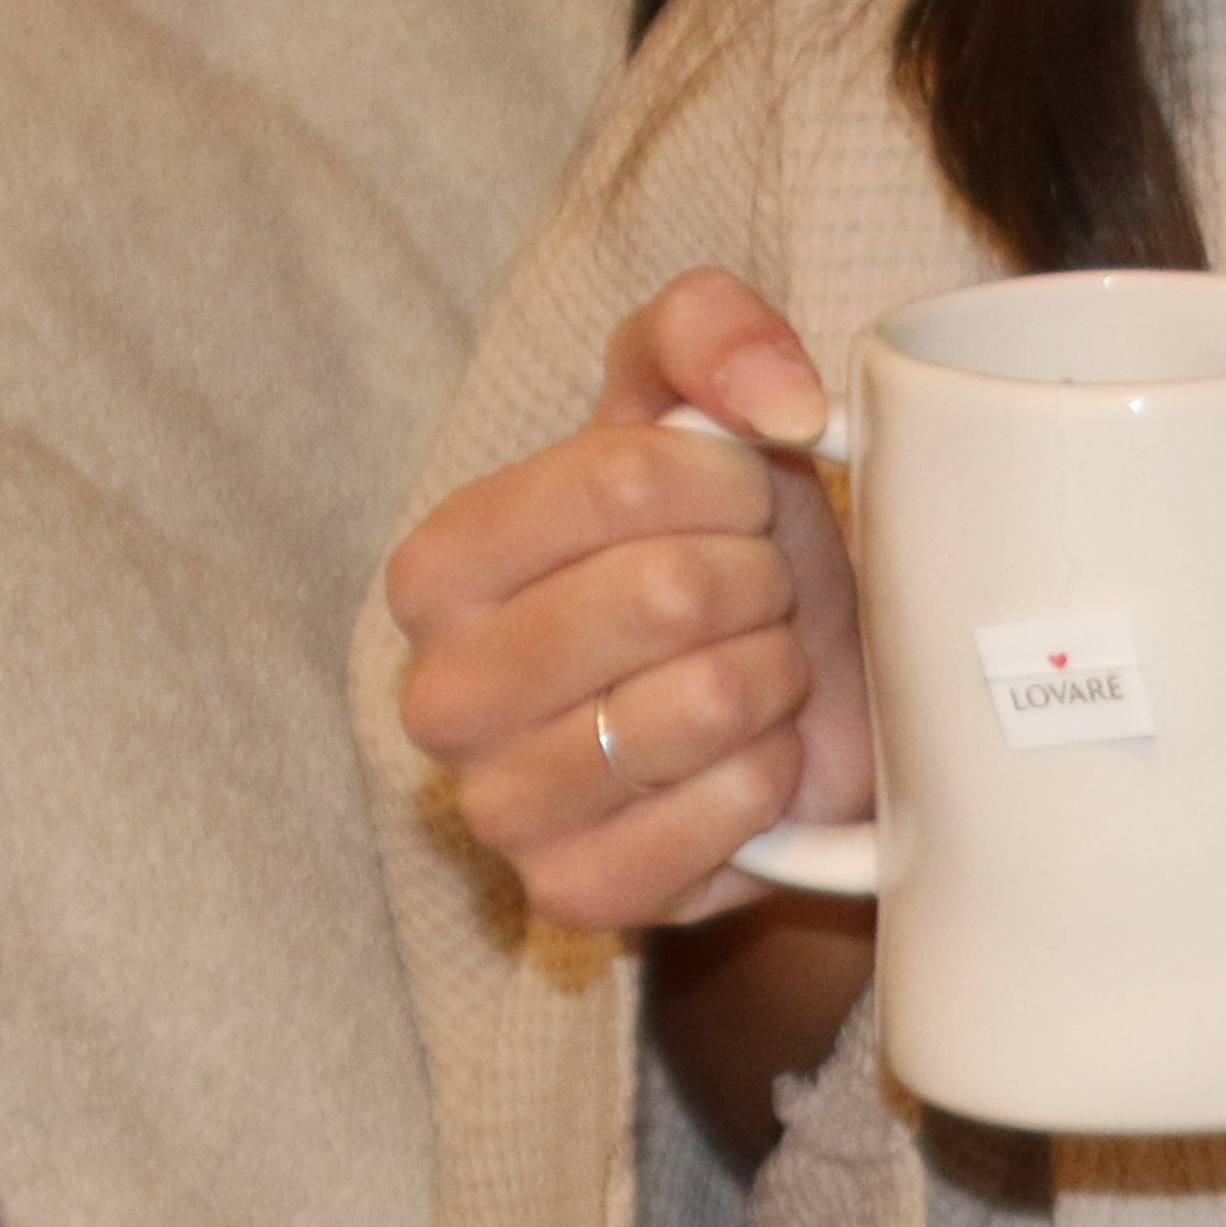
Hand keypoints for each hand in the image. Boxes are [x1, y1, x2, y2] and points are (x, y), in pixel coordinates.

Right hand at [382, 269, 875, 930]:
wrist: (784, 712)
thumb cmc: (721, 555)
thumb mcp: (699, 408)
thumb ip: (708, 330)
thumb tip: (774, 397)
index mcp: (440, 563)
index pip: (628, 478)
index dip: (732, 485)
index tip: (741, 509)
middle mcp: (440, 690)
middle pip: (669, 592)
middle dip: (761, 588)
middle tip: (760, 604)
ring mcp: (498, 807)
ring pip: (701, 704)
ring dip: (771, 682)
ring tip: (755, 677)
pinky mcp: (576, 897)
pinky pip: (718, 819)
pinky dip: (770, 781)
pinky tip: (753, 763)